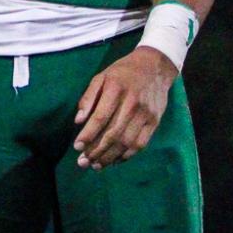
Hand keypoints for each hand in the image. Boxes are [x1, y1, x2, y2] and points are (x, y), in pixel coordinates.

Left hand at [74, 48, 174, 169]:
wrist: (154, 66)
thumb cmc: (122, 72)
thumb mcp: (101, 77)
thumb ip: (88, 98)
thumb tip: (78, 121)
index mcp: (116, 89)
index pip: (101, 117)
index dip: (88, 134)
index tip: (77, 147)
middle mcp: (132, 103)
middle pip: (113, 133)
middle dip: (96, 151)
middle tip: (83, 162)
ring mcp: (146, 114)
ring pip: (127, 142)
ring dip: (110, 157)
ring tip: (96, 165)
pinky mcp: (155, 121)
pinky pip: (141, 143)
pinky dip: (127, 155)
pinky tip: (115, 160)